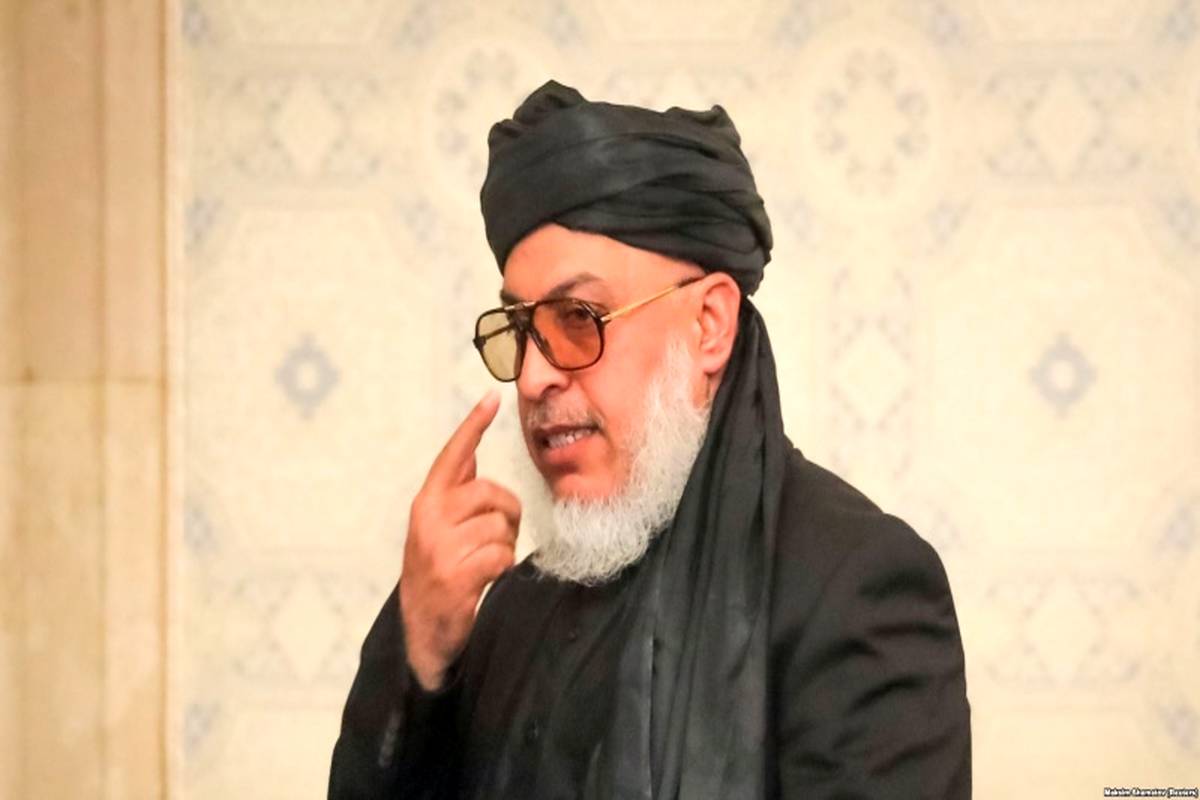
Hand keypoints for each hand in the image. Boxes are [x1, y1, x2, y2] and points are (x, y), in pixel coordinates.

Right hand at [399, 390, 520, 690]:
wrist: (422, 634)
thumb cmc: (438, 575)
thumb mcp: (437, 529)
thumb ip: (454, 492)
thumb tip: (470, 451)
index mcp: (426, 503)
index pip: (453, 455)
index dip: (473, 425)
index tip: (492, 396)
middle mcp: (428, 519)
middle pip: (491, 493)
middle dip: (507, 514)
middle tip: (497, 537)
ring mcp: (439, 547)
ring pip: (500, 527)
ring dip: (505, 547)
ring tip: (485, 563)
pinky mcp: (454, 575)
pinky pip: (502, 556)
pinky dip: (503, 568)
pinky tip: (486, 581)